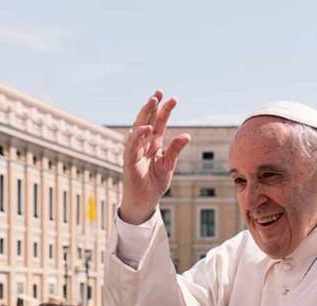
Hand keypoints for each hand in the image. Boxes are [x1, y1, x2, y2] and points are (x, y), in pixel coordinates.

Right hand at [120, 91, 190, 223]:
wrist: (144, 201)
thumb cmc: (154, 183)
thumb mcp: (168, 165)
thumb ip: (176, 150)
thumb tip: (187, 135)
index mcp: (154, 144)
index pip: (159, 123)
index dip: (164, 111)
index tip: (173, 98)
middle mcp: (143, 144)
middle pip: (148, 121)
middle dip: (153, 106)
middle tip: (159, 92)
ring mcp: (135, 151)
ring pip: (139, 128)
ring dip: (145, 115)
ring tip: (152, 101)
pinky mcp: (130, 161)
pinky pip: (133, 146)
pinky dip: (138, 136)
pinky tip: (146, 127)